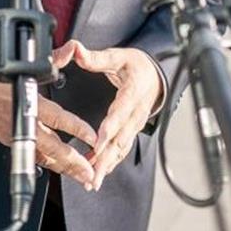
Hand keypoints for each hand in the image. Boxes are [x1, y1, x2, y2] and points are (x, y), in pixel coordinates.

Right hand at [0, 43, 97, 187]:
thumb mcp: (24, 63)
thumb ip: (53, 59)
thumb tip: (72, 50)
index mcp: (27, 102)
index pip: (58, 119)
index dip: (77, 129)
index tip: (92, 137)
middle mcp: (22, 123)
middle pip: (52, 148)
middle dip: (73, 162)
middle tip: (89, 171)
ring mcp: (14, 135)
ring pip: (43, 157)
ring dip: (63, 167)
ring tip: (79, 175)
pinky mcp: (9, 139)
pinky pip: (31, 156)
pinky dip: (47, 163)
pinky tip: (57, 167)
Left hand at [68, 41, 162, 191]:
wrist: (154, 76)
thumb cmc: (135, 66)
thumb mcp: (117, 57)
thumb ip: (95, 57)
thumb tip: (76, 50)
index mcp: (133, 91)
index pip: (121, 110)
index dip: (111, 126)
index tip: (99, 141)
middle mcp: (136, 112)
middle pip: (121, 137)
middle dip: (106, 156)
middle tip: (93, 172)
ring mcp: (135, 125)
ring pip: (121, 148)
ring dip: (107, 165)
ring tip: (93, 181)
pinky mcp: (131, 132)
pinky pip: (121, 150)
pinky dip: (111, 164)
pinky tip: (99, 175)